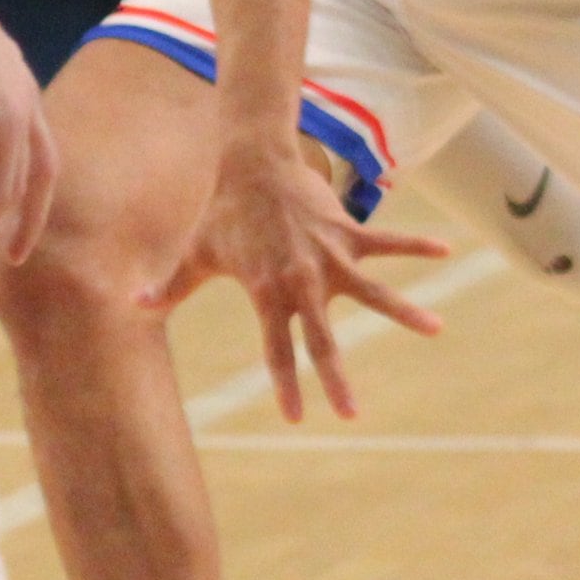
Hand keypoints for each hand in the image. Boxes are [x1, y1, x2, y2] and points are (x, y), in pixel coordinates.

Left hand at [151, 135, 449, 419]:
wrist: (251, 161)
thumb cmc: (221, 212)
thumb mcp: (195, 253)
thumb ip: (171, 286)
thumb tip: (132, 306)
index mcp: (266, 291)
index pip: (277, 349)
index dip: (286, 385)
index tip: (298, 418)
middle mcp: (302, 279)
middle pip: (323, 338)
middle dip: (336, 378)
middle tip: (352, 414)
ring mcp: (329, 254)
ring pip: (373, 290)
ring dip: (404, 311)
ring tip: (436, 328)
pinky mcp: (347, 229)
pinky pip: (388, 241)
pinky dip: (417, 245)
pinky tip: (447, 251)